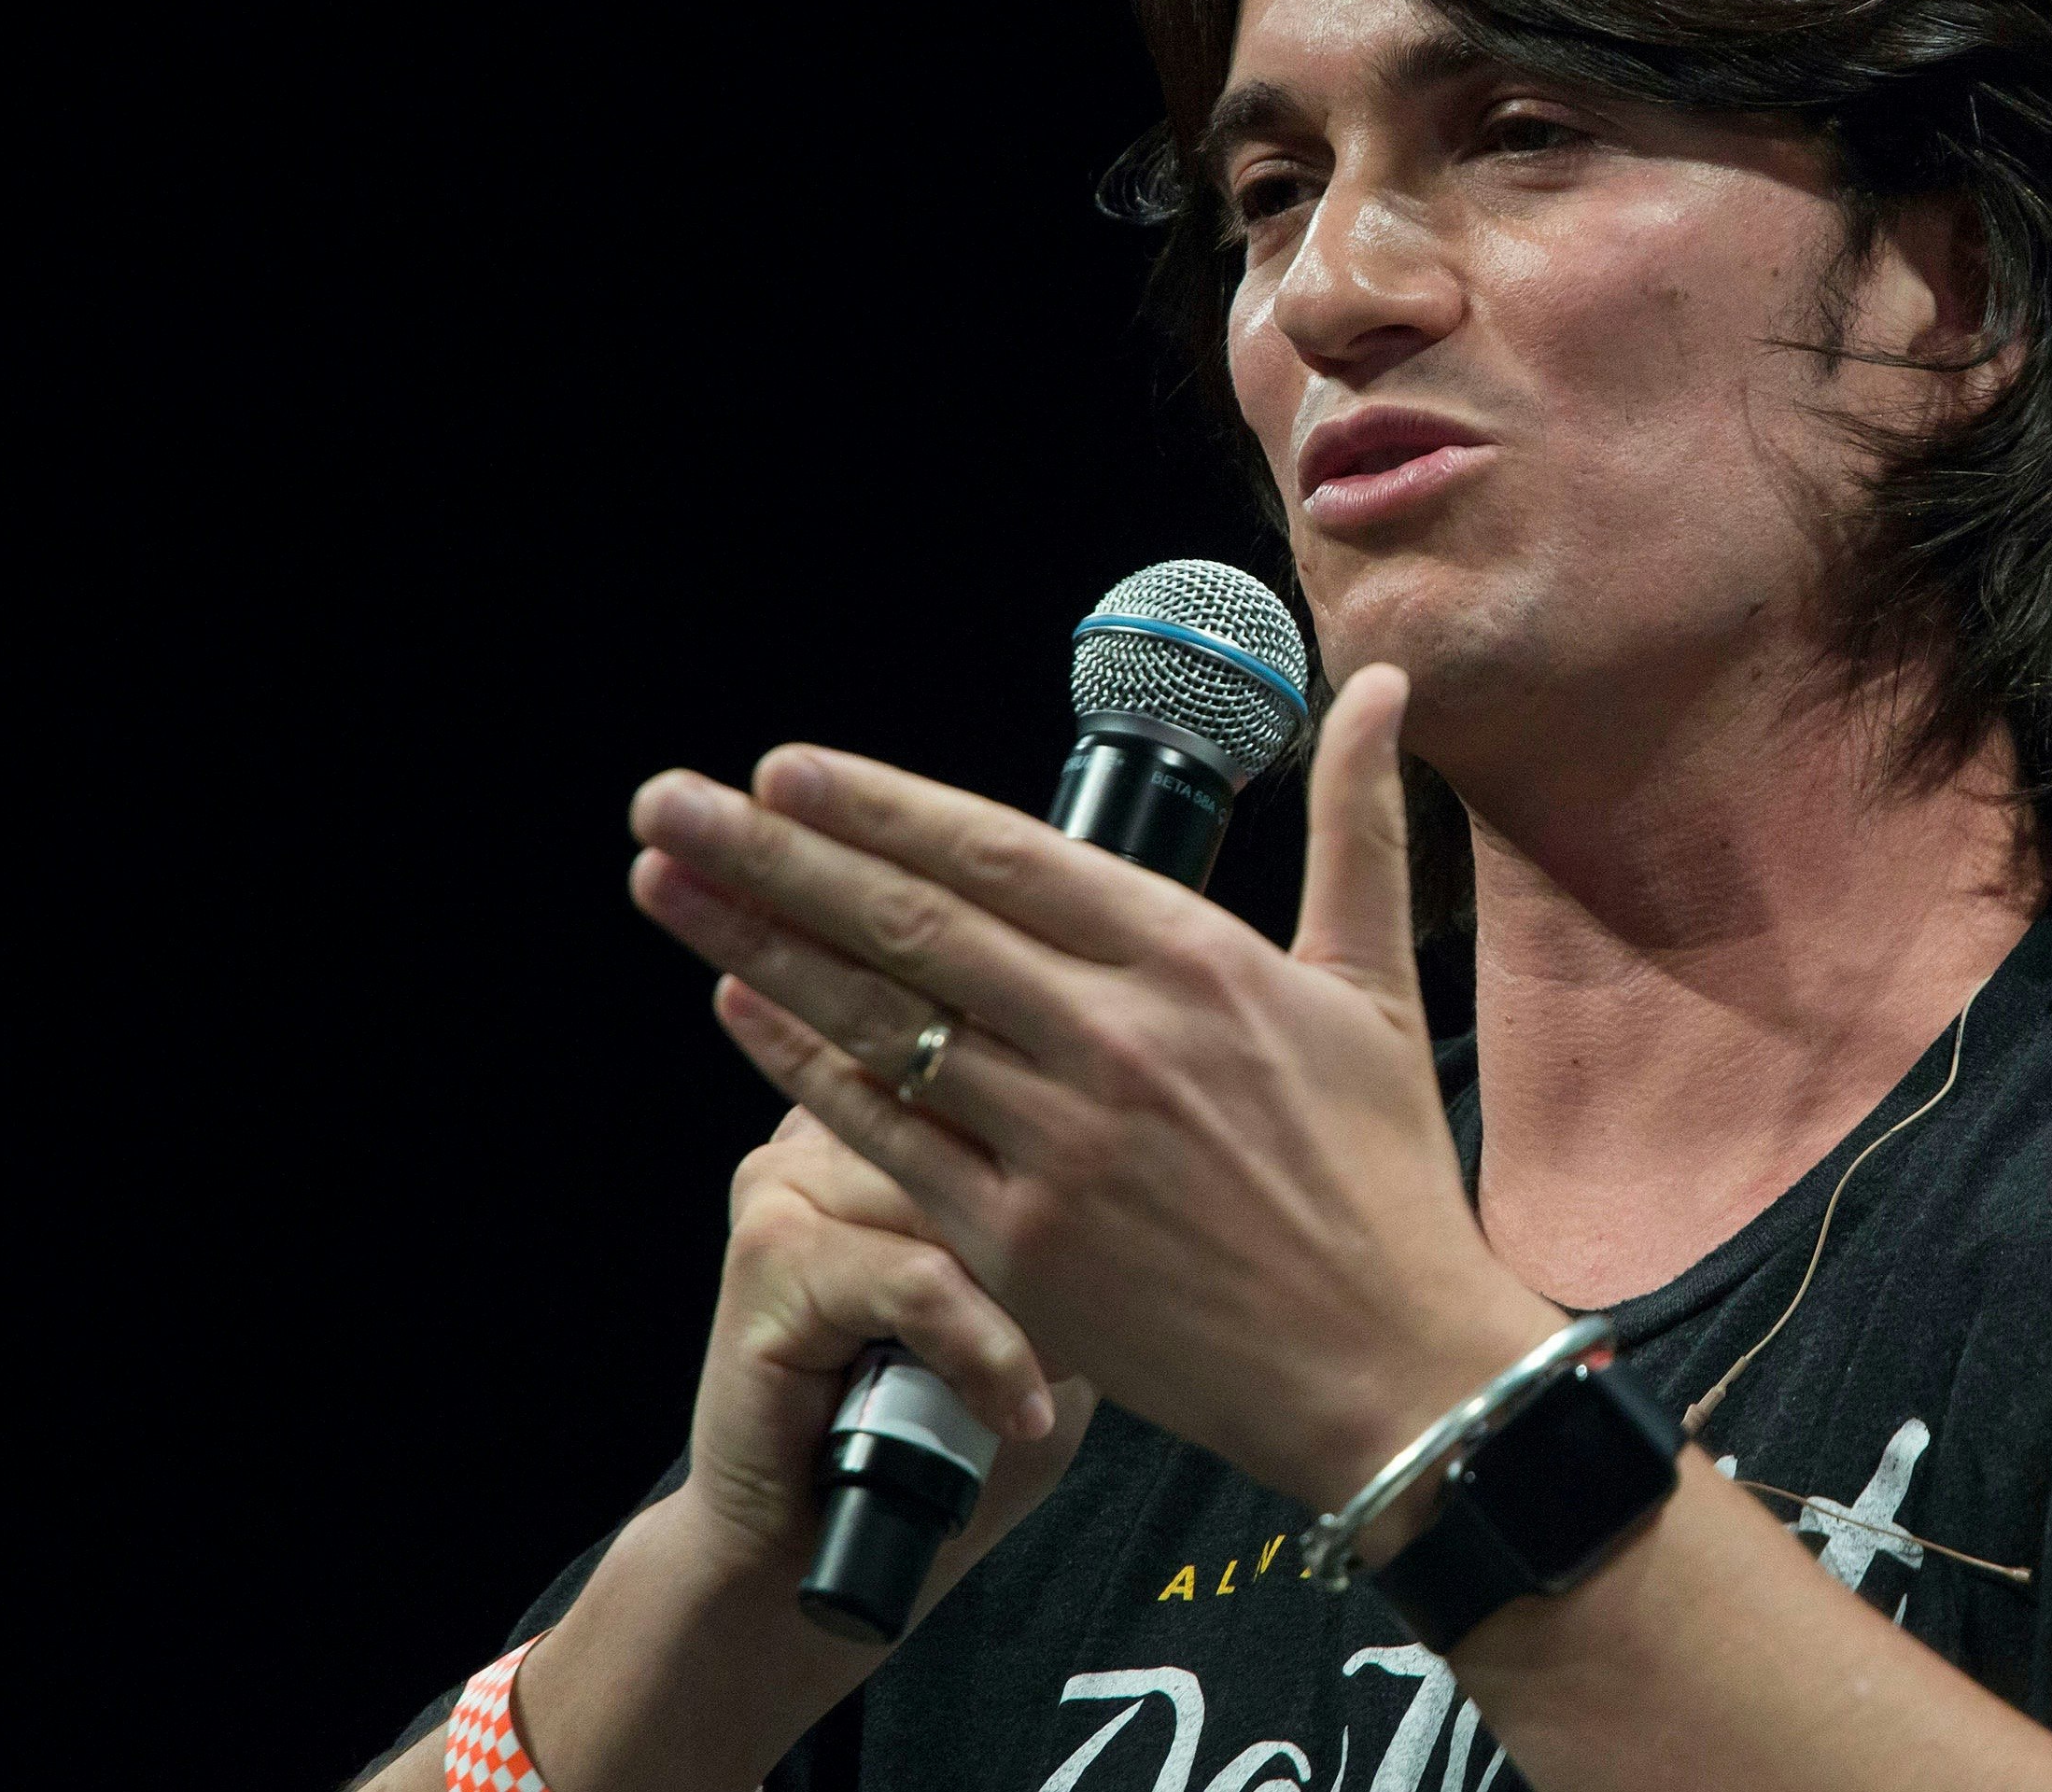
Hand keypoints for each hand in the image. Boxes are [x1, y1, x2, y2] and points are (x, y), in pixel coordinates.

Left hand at [626, 664, 1561, 1518]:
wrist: (1388, 1367)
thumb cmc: (1383, 1176)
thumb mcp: (1375, 980)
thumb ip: (1357, 823)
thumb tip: (1379, 684)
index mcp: (1195, 962)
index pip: (1002, 856)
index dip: (880, 807)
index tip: (783, 765)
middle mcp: (1115, 1041)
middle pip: (911, 924)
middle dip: (772, 852)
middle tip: (668, 798)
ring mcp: (1059, 1147)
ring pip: (880, 1021)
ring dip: (754, 943)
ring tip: (663, 880)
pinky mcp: (1021, 1247)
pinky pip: (887, 1135)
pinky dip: (805, 1067)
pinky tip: (739, 1005)